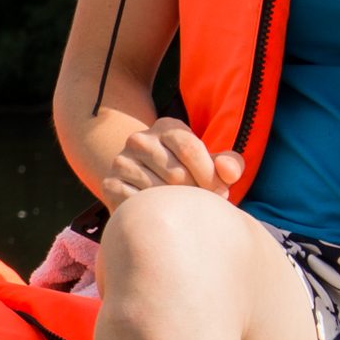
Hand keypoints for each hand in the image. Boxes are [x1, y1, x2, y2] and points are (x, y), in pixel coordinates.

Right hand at [100, 113, 247, 201]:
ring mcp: (121, 162)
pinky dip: (153, 213)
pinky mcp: (110, 185)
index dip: (209, 176)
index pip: (190, 149)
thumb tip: (229, 172)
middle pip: (176, 173)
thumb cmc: (187, 175)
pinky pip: (138, 204)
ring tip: (180, 208)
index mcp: (167, 126)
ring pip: (158, 192)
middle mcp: (139, 139)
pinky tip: (158, 213)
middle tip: (198, 204)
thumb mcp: (209, 164)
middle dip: (194, 194)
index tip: (219, 193)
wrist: (144, 185)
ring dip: (174, 206)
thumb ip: (228, 165)